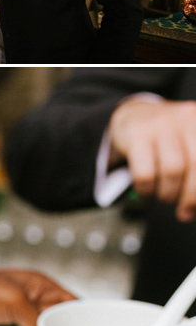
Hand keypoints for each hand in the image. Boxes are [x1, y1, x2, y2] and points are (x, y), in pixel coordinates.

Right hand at [108, 96, 195, 220]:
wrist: (134, 114)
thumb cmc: (167, 137)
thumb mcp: (191, 145)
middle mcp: (189, 119)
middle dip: (191, 196)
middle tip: (184, 211)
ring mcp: (162, 124)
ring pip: (172, 170)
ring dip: (168, 194)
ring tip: (163, 197)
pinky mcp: (138, 134)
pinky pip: (145, 173)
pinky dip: (146, 190)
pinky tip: (146, 191)